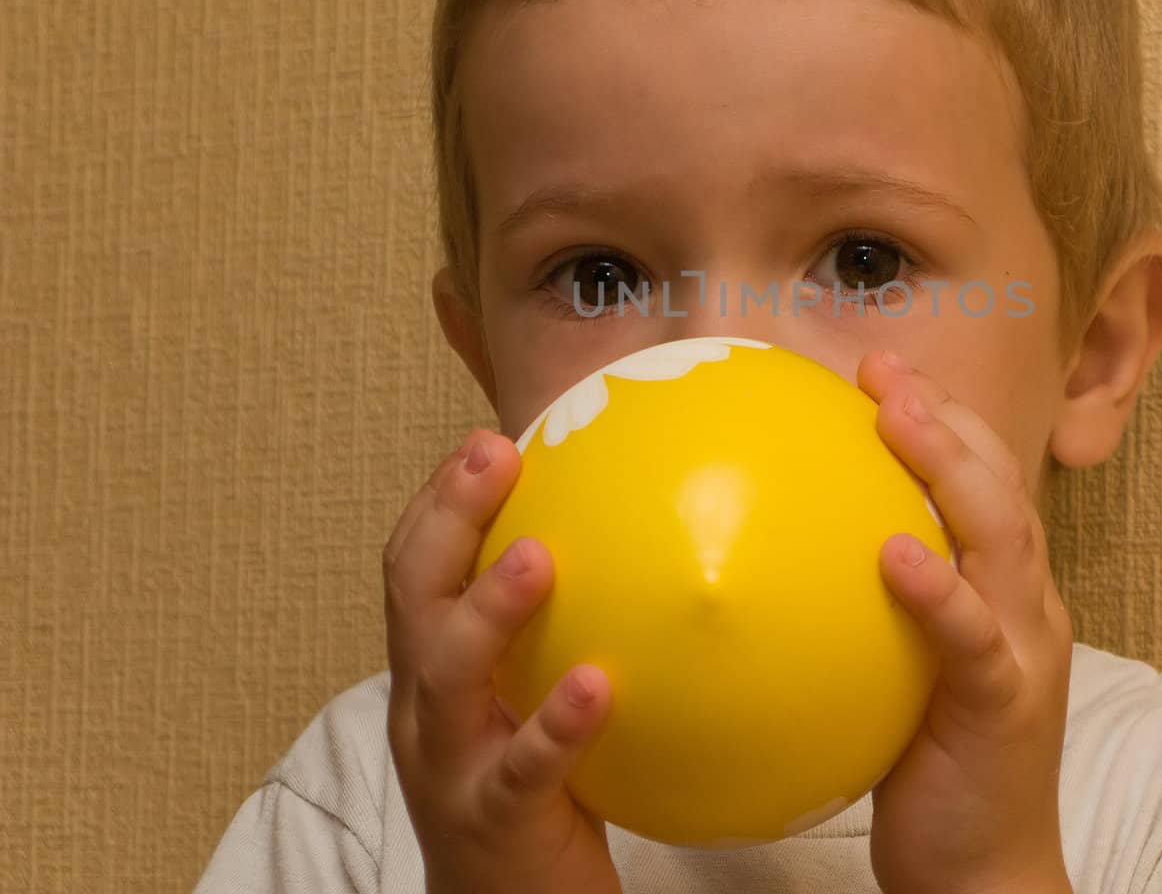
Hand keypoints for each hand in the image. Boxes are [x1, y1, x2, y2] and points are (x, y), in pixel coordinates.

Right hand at [383, 430, 621, 893]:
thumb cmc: (533, 788)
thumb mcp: (532, 696)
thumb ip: (565, 626)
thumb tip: (648, 541)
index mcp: (433, 669)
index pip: (414, 568)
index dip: (438, 500)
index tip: (483, 441)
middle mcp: (425, 708)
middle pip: (413, 599)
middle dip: (446, 520)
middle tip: (492, 456)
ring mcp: (449, 765)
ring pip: (447, 677)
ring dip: (487, 610)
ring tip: (536, 556)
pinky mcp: (491, 821)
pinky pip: (520, 770)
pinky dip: (555, 726)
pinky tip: (600, 685)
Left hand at [858, 351, 1074, 893]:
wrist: (983, 876)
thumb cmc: (930, 770)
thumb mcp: (893, 674)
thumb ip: (864, 613)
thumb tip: (769, 561)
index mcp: (1001, 592)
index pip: (982, 481)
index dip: (941, 417)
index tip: (880, 370)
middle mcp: (1024, 605)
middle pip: (999, 485)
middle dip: (946, 416)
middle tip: (884, 370)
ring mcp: (1024, 650)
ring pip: (1002, 537)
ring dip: (949, 468)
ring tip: (897, 417)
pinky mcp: (1006, 704)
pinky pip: (974, 638)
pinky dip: (940, 590)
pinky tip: (895, 555)